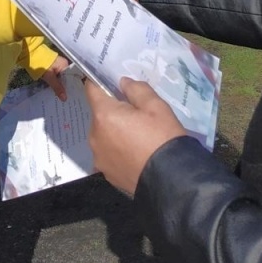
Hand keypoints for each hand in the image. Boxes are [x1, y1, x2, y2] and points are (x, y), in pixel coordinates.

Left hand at [41, 55, 69, 100]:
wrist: (32, 55)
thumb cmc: (43, 64)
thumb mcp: (50, 77)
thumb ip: (57, 87)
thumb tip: (65, 99)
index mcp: (66, 65)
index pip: (73, 77)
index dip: (73, 86)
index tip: (73, 95)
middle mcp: (64, 65)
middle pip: (67, 78)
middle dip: (66, 88)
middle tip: (68, 99)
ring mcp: (58, 66)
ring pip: (61, 79)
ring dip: (61, 86)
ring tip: (62, 97)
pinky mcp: (52, 68)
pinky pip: (57, 77)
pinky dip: (56, 83)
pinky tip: (56, 91)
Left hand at [86, 78, 187, 195]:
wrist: (170, 180)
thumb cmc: (162, 138)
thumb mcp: (156, 106)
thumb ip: (136, 89)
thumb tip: (122, 83)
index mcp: (104, 115)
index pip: (91, 89)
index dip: (100, 82)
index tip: (111, 82)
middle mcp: (94, 135)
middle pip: (99, 114)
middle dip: (113, 111)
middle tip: (136, 115)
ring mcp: (98, 157)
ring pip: (103, 134)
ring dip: (114, 131)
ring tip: (137, 137)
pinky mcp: (106, 173)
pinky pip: (108, 153)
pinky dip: (117, 150)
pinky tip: (135, 153)